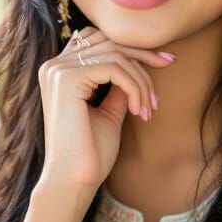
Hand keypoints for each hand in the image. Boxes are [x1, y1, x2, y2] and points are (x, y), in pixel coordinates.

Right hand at [37, 26, 175, 197]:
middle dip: (143, 57)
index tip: (163, 61)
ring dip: (141, 80)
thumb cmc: (90, 153)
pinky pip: (114, 68)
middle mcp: (54, 66)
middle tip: (167, 69)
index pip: (99, 40)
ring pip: (115, 55)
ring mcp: (58, 70)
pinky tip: (138, 110)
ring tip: (149, 108)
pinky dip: (134, 87)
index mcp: (59, 72)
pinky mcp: (67, 79)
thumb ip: (118, 86)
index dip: (132, 48)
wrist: (74, 181)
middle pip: (109, 42)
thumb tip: (138, 67)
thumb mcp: (110, 111)